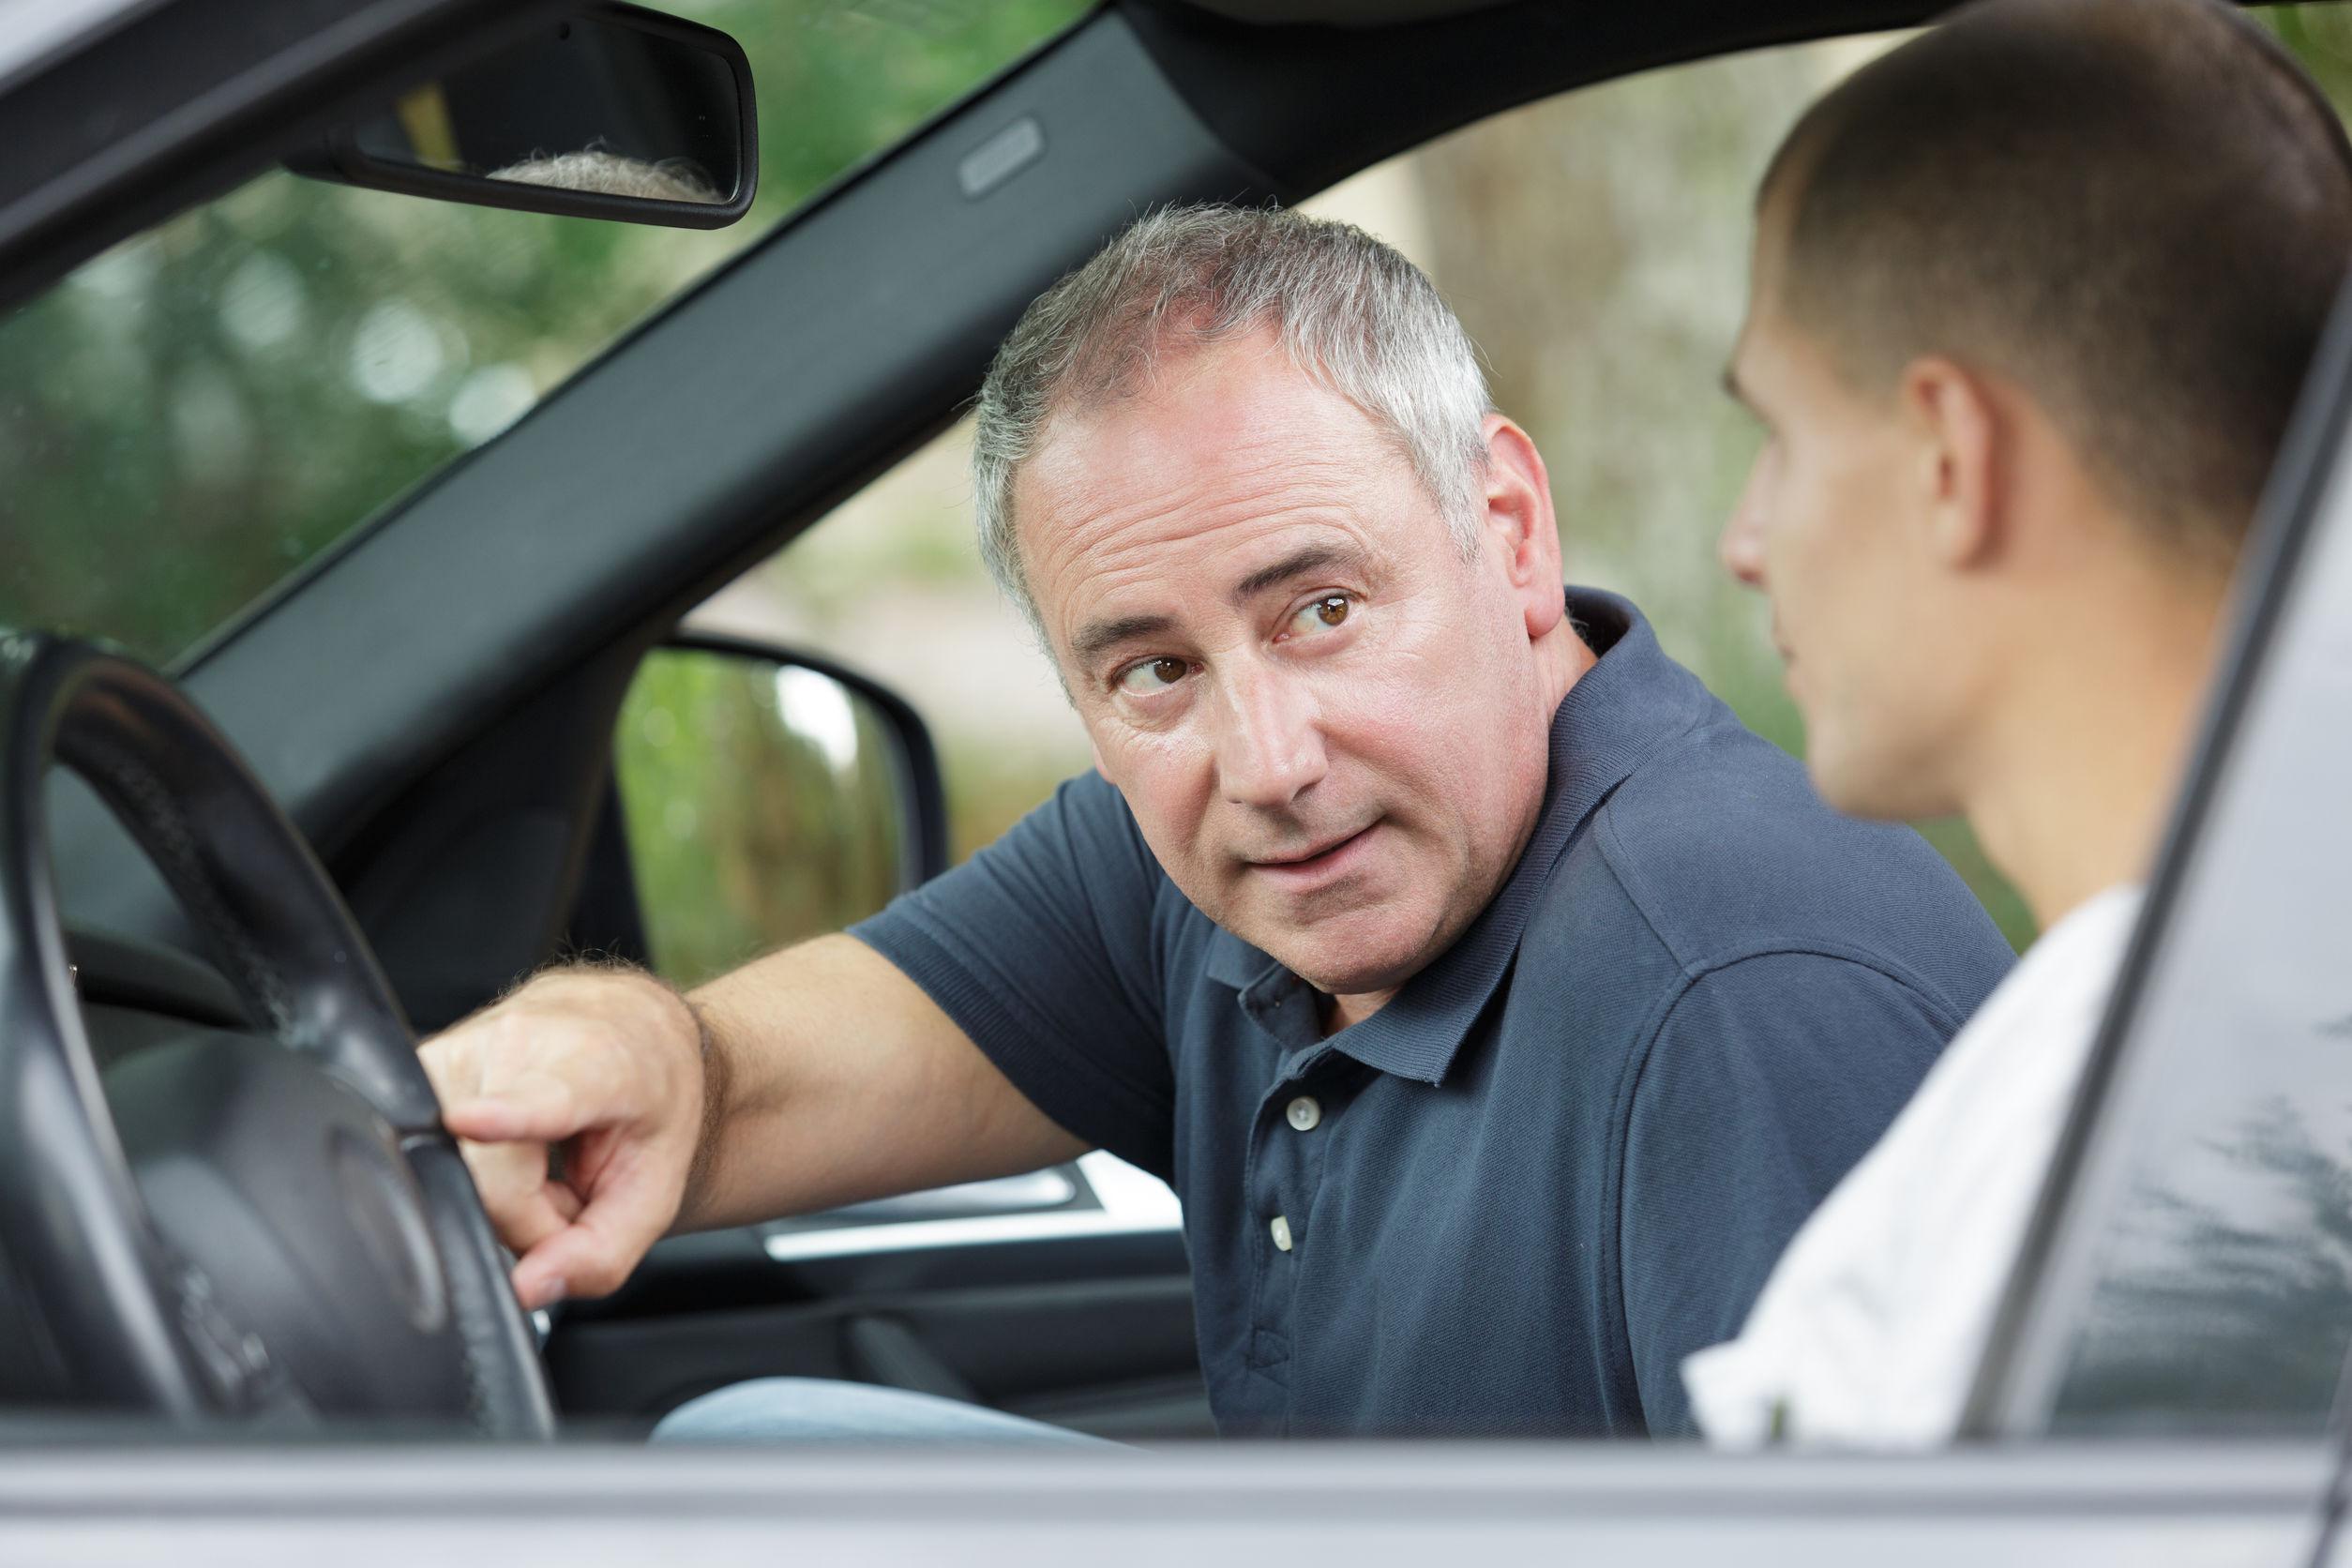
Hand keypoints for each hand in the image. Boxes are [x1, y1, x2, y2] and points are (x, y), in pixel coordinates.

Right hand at [418, 967, 710, 1309]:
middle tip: (565, 1194)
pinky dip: (468, 1170)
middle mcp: (520, 1039)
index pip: (542, 1097)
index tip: (468, 1121)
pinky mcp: (421, 1061)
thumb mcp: (653, 1190)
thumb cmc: (648, 1104)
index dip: (505, 1116)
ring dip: (494, 1192)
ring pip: (448, 1170)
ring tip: (535, 1166)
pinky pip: (428, 1148)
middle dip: (524, 1216)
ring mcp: (462, 1043)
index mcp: (595, 1063)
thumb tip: (526, 1288)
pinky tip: (501, 1151)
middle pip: (485, 1180)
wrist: (635, 1031)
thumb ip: (601, 1252)